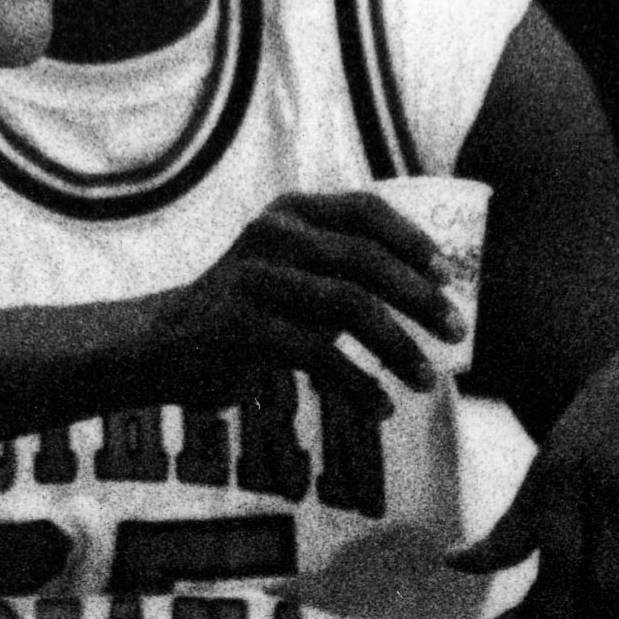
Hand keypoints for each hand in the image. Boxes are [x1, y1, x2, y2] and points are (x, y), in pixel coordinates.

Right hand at [142, 192, 460, 399]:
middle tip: (456, 330)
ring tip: (427, 379)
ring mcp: (254, 278)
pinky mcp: (241, 327)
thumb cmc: (246, 311)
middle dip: (419, 298)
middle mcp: (271, 234)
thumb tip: (428, 292)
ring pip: (349, 306)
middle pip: (365, 259)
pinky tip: (379, 409)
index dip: (414, 241)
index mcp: (290, 212)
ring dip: (397, 347)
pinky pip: (318, 356)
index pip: (366, 210)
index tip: (450, 277)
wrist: (161, 345)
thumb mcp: (293, 274)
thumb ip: (344, 272)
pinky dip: (358, 386)